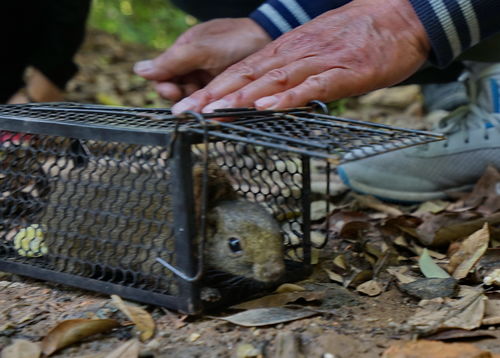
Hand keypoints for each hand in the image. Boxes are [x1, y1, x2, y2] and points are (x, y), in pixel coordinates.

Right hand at [134, 18, 271, 101]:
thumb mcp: (201, 49)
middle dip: (179, 97)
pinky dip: (211, 107)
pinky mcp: (222, 90)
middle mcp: (192, 68)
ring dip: (195, 105)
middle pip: (175, 91)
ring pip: (192, 100)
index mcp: (182, 53)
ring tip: (206, 105)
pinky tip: (216, 110)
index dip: (164, 87)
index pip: (162, 76)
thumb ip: (172, 61)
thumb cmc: (234, 39)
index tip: (172, 92)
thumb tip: (138, 71)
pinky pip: (210, 103)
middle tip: (189, 99)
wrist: (267, 39)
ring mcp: (207, 80)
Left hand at [172, 0, 430, 113]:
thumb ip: (289, 70)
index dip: (213, 89)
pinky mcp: (344, 72)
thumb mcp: (314, 49)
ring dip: (241, 98)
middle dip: (214, 95)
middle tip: (186, 113)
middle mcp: (294, 54)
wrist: (399, 16)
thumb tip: (267, 93)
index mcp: (286, 50)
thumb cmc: (356, 36)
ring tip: (213, 111)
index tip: (188, 107)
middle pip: (247, 75)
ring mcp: (318, 62)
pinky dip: (288, 98)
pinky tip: (267, 108)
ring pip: (273, 80)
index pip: (242, 71)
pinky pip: (312, 86)